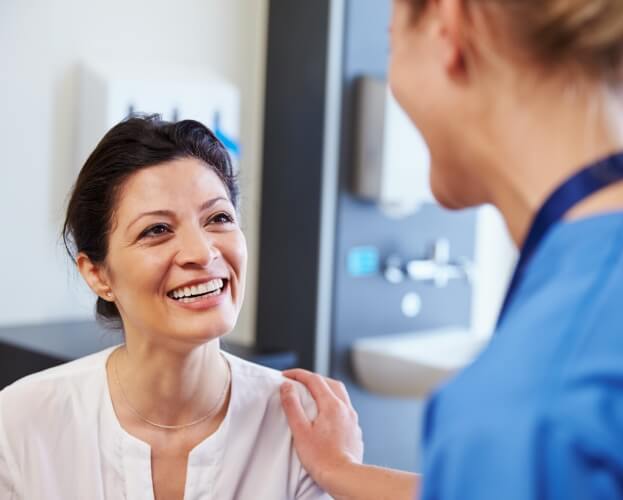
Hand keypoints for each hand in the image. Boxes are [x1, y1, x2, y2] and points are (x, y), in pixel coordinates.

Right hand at [280, 369, 363, 493]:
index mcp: (332, 405)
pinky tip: (327, 414)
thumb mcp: (300, 430)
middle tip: (299, 381)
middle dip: (314, 378)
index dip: (298, 374)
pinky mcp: (355, 430)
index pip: (314, 380)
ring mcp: (352, 419)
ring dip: (326, 389)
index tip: (286, 375)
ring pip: (340, 394)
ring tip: (313, 395)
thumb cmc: (321, 458)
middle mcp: (345, 408)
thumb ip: (292, 406)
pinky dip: (334, 403)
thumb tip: (287, 387)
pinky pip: (345, 408)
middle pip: (330, 383)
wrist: (343, 476)